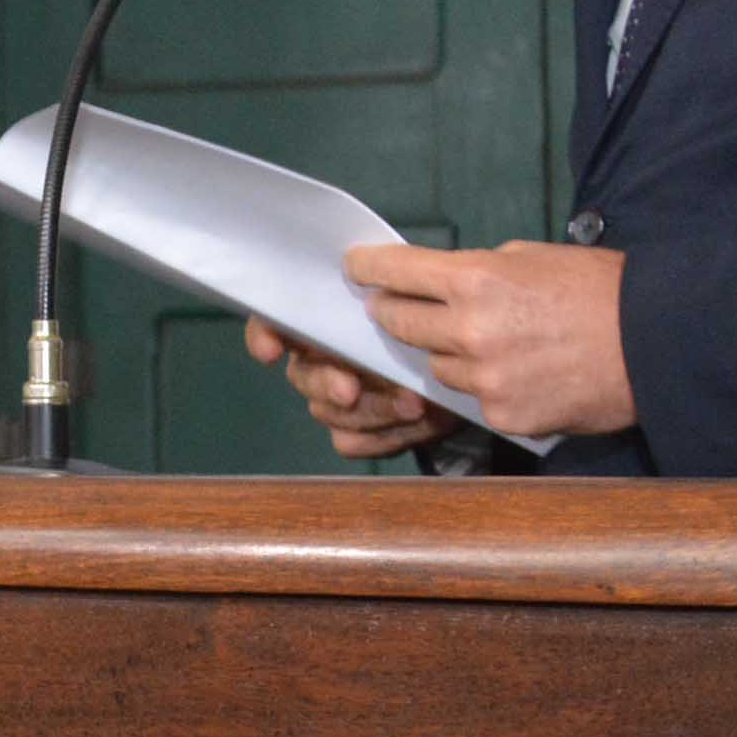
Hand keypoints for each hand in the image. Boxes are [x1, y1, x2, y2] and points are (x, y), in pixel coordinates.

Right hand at [244, 316, 453, 460]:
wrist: (472, 371)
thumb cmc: (438, 325)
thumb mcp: (424, 299)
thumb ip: (398, 294)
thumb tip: (383, 295)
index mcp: (329, 320)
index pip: (277, 320)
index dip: (264, 334)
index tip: (270, 351)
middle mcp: (323, 361)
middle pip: (301, 375)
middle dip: (324, 383)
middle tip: (351, 389)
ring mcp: (338, 401)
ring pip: (327, 412)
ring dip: (372, 410)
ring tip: (415, 404)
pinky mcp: (360, 434)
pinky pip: (352, 442)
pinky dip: (384, 436)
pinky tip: (416, 423)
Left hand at [342, 240, 636, 438]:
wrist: (658, 344)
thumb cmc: (601, 291)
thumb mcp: (535, 258)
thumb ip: (480, 271)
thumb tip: (441, 281)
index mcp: (477, 279)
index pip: (395, 272)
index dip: (368, 268)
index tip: (355, 268)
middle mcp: (471, 329)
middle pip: (399, 323)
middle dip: (393, 313)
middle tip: (391, 308)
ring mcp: (485, 378)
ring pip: (436, 366)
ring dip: (447, 354)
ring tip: (486, 343)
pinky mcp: (503, 416)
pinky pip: (472, 399)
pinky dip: (484, 387)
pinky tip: (518, 373)